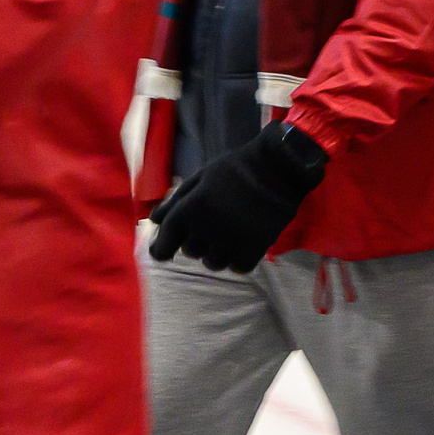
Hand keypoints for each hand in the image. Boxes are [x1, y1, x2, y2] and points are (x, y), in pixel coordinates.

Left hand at [148, 121, 326, 271]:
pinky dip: (237, 259)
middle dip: (196, 241)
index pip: (163, 246)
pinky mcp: (254, 248)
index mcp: (189, 209)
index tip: (164, 251)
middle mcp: (206, 228)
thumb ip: (175, 201)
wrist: (279, 168)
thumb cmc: (235, 169)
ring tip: (228, 235)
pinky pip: (237, 267)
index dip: (161, 250)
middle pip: (190, 252)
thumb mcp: (200, 177)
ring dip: (216, 252)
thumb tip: (154, 221)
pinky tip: (243, 244)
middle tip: (211, 226)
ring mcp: (231, 240)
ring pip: (213, 263)